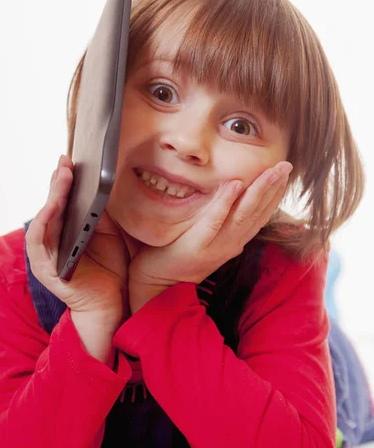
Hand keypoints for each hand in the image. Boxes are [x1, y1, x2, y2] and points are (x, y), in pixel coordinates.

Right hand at [26, 154, 130, 327]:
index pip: (62, 201)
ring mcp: (47, 255)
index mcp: (67, 231)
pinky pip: (40, 242)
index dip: (65, 180)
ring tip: (62, 177)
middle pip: (52, 206)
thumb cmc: (110, 269)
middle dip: (58, 182)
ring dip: (52, 197)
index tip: (73, 159)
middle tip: (66, 160)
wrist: (113, 304)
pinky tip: (54, 206)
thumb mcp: (109, 234)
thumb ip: (99, 214)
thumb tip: (98, 185)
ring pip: (44, 220)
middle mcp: (53, 241)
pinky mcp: (45, 270)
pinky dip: (44, 222)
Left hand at [128, 162, 291, 311]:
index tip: (284, 174)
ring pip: (243, 214)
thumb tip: (235, 198)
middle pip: (258, 212)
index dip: (275, 194)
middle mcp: (232, 243)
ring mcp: (217, 245)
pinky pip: (215, 220)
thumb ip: (224, 222)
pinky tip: (236, 184)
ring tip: (271, 171)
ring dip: (259, 191)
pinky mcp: (198, 245)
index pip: (261, 215)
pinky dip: (226, 201)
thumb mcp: (210, 238)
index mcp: (236, 241)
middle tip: (286, 165)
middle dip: (274, 187)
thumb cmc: (182, 255)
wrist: (161, 282)